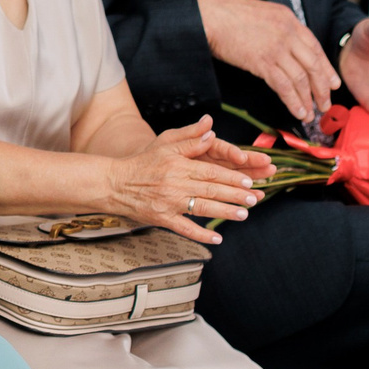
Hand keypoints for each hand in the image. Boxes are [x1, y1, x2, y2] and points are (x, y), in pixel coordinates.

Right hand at [101, 118, 269, 243]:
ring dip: (225, 211)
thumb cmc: (142, 163)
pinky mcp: (163, 218)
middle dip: (235, 194)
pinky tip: (218, 238)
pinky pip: (185, 228)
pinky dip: (202, 234)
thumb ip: (190, 138)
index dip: (232, 176)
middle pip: (211, 189)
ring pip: (203, 208)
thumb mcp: (165, 144)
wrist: (115, 183)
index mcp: (178, 165)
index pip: (211, 171)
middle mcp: (176, 184)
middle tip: (254, 198)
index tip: (249, 180)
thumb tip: (210, 130)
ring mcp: (170, 203)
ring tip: (244, 214)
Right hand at [196, 0, 336, 126]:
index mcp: (289, 20)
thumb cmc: (228, 14)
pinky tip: (297, 111)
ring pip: (301, 78)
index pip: (315, 47)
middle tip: (325, 104)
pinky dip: (293, 101)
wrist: (210, 15)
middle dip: (322, 88)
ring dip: (308, 99)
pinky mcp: (262, 62)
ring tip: (310, 113)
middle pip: (313, 65)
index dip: (326, 68)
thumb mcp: (262, 13)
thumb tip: (287, 45)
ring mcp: (277, 48)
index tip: (332, 83)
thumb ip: (278, 27)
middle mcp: (288, 33)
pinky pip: (284, 85)